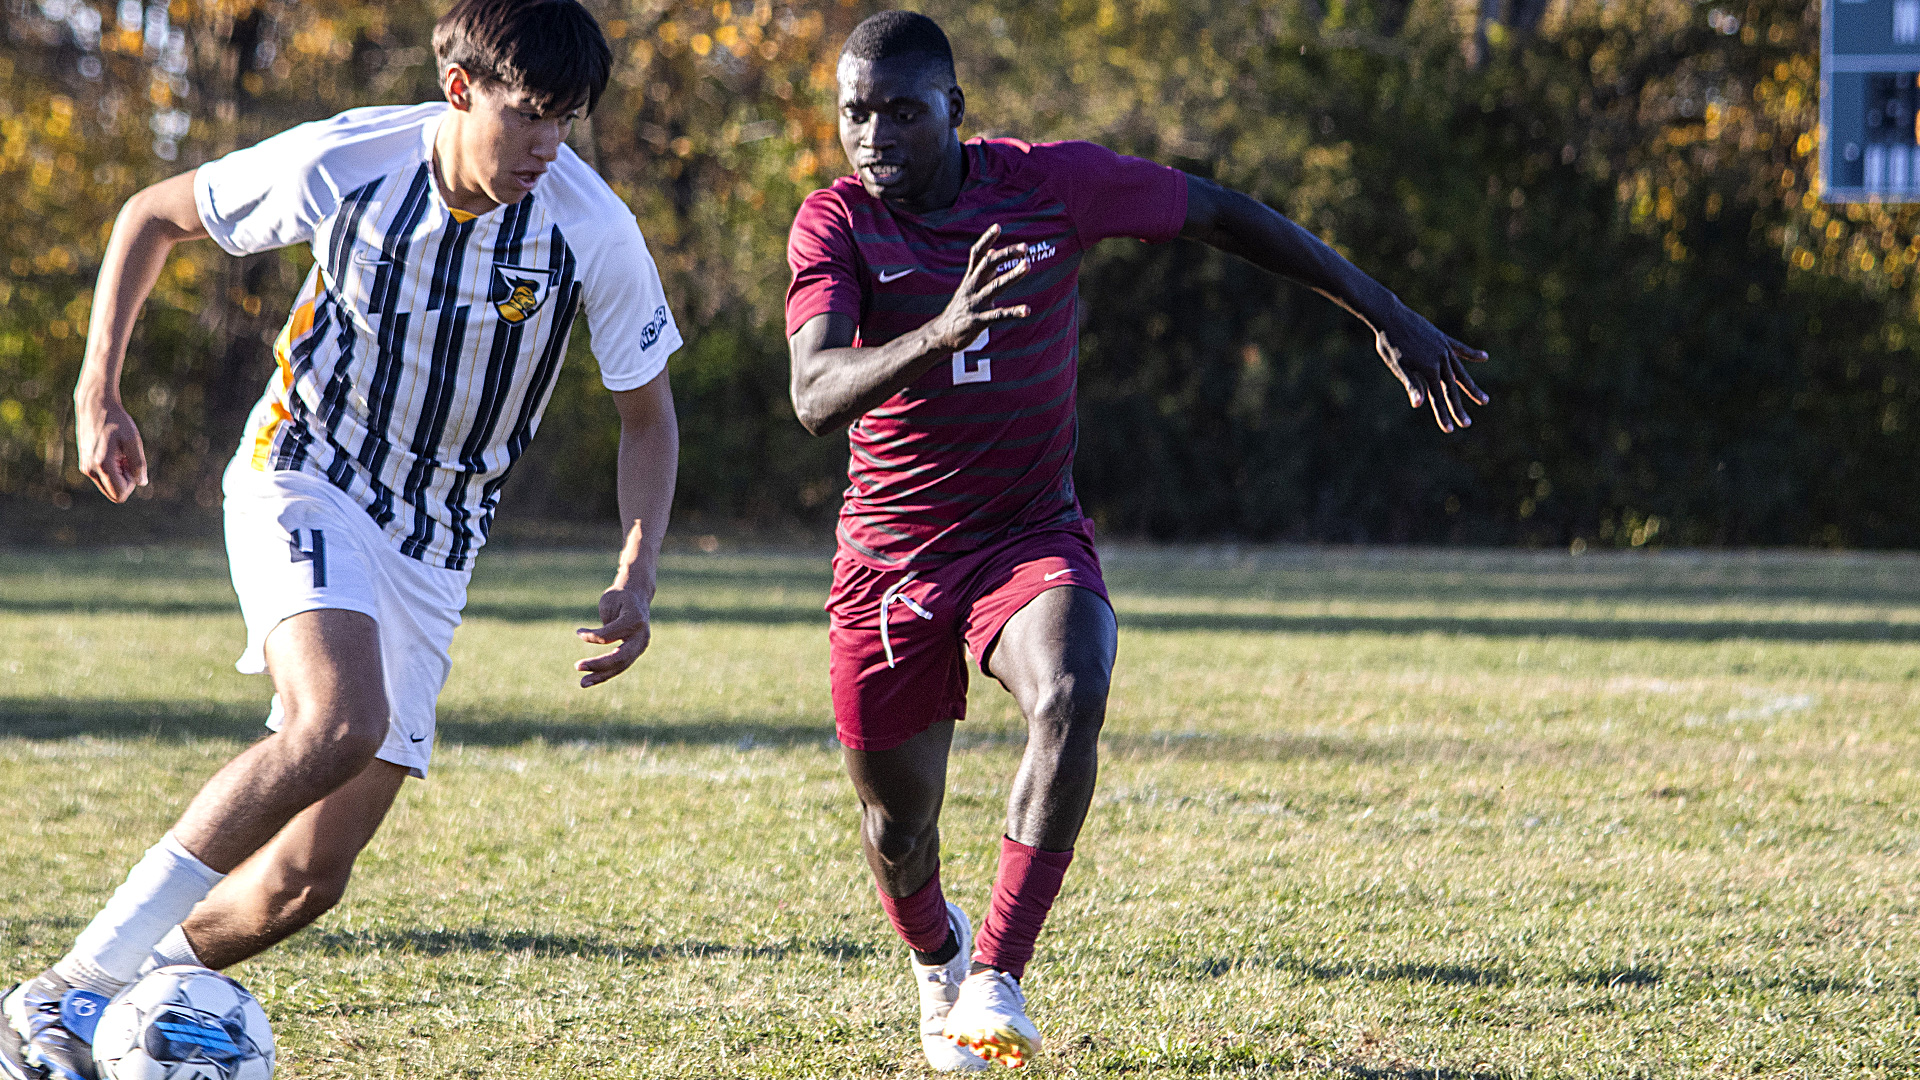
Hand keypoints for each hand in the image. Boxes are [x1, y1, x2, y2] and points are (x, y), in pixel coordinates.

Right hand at [76, 394, 147, 501]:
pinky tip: (114, 452)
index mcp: (102, 466)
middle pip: (114, 494)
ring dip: (119, 475)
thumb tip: (141, 483)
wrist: (95, 406)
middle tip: (127, 458)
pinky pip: (103, 477)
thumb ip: (138, 464)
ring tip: (120, 454)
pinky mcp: (84, 464)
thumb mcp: (133, 440)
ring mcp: (85, 468)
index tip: (132, 463)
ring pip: (108, 486)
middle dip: (126, 481)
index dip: (132, 483)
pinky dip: (112, 470)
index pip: (120, 494)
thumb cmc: (116, 421)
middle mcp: (90, 470)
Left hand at [574, 586, 651, 687]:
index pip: (610, 635)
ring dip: (601, 675)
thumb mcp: (609, 602)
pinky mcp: (636, 652)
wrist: (638, 596)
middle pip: (620, 657)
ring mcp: (641, 646)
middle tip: (577, 667)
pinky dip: (605, 673)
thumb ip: (604, 623)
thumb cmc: (620, 597)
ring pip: (621, 666)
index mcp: (635, 620)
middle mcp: (642, 636)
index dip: (593, 636)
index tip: (579, 631)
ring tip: (582, 683)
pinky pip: (620, 665)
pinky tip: (590, 679)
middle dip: (598, 665)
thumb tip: (593, 638)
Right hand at [926, 223, 1031, 350]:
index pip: (977, 254)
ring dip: (1012, 275)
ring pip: (995, 286)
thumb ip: (980, 268)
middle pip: (988, 264)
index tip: (998, 227)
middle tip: (1024, 247)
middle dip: (1006, 254)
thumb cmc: (960, 308)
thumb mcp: (968, 285)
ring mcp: (976, 303)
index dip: (986, 239)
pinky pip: (999, 315)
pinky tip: (1027, 310)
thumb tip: (992, 250)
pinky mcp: (979, 320)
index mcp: (971, 278)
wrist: (943, 334)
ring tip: (1027, 265)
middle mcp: (972, 286)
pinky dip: (1013, 312)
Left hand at [1374, 309, 1489, 432]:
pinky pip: (1460, 348)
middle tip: (1467, 424)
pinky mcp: (1443, 339)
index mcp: (1429, 369)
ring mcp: (1444, 349)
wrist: (1391, 316)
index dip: (1443, 414)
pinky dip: (1471, 354)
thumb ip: (1411, 384)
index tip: (1451, 429)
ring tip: (1484, 401)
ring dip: (1471, 387)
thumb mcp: (1398, 365)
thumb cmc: (1391, 343)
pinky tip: (1484, 358)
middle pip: (1452, 388)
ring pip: (1461, 372)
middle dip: (1458, 407)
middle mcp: (1440, 360)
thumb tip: (1419, 404)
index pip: (1437, 397)